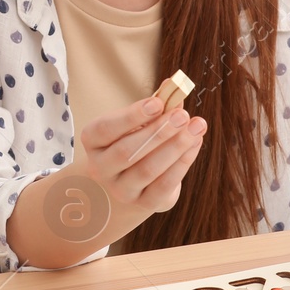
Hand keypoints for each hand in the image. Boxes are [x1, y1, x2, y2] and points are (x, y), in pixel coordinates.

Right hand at [80, 96, 206, 219]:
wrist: (132, 180)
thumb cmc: (135, 140)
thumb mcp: (139, 121)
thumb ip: (155, 105)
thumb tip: (174, 85)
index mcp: (93, 141)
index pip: (106, 129)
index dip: (131, 116)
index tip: (158, 103)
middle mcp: (100, 168)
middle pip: (127, 152)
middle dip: (158, 132)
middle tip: (183, 115)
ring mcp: (120, 190)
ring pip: (147, 170)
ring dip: (175, 147)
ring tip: (196, 127)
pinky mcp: (143, 204)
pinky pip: (163, 186)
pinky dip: (182, 163)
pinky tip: (195, 144)